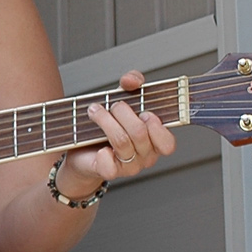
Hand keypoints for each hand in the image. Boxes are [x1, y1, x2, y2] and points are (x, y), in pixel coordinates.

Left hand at [63, 70, 176, 191]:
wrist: (83, 149)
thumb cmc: (109, 124)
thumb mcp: (123, 99)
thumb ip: (132, 84)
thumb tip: (132, 80)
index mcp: (155, 141)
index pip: (167, 143)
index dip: (157, 126)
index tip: (144, 112)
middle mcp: (145, 156)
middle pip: (140, 133)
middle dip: (123, 113)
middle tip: (112, 105)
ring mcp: (128, 166)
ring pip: (122, 142)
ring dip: (105, 121)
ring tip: (94, 111)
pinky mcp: (109, 172)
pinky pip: (110, 168)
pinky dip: (104, 155)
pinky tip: (99, 148)